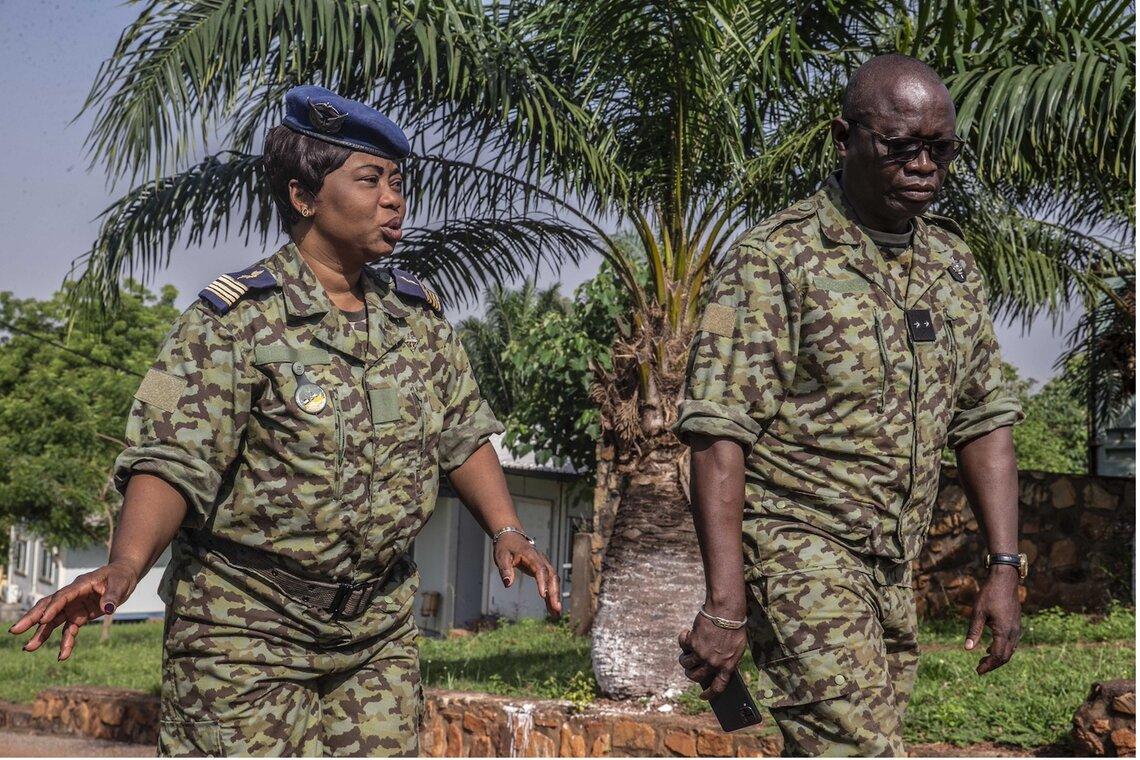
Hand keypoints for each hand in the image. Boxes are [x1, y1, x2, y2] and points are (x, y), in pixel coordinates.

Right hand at [8, 560, 138, 660]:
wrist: (124, 577)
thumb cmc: (121, 576)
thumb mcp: (121, 583)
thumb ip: (113, 595)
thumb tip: (107, 609)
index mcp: (81, 585)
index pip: (63, 597)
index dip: (53, 608)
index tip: (43, 620)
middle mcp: (73, 596)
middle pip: (49, 607)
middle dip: (32, 619)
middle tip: (15, 630)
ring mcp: (74, 607)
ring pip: (53, 621)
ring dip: (41, 634)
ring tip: (29, 648)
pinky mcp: (79, 616)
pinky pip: (69, 630)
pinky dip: (65, 642)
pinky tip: (62, 655)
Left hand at [493, 532, 561, 616]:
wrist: (511, 537)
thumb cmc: (505, 547)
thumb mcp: (501, 557)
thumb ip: (505, 569)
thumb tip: (508, 584)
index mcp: (531, 555)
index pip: (540, 569)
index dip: (542, 582)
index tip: (543, 596)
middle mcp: (542, 560)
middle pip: (552, 577)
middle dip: (554, 593)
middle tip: (556, 609)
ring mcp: (544, 565)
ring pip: (554, 581)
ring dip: (556, 597)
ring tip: (556, 614)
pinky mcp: (544, 570)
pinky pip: (550, 583)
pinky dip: (552, 596)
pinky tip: (552, 609)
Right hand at [678, 609, 747, 698]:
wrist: (726, 611)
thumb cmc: (734, 627)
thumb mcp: (737, 648)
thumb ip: (728, 660)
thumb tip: (720, 669)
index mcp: (727, 666)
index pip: (718, 687)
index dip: (709, 694)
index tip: (703, 696)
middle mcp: (713, 663)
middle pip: (695, 676)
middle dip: (690, 673)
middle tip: (690, 667)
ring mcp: (702, 653)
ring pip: (685, 663)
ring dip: (684, 658)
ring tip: (687, 649)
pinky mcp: (692, 642)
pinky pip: (682, 645)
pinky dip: (683, 639)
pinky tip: (687, 633)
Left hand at [965, 565, 1021, 673]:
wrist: (1005, 580)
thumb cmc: (989, 594)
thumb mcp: (978, 612)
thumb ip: (974, 631)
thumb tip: (967, 649)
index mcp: (1004, 631)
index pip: (997, 656)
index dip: (987, 665)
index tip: (977, 671)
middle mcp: (1013, 633)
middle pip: (1005, 657)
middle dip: (992, 664)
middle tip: (979, 668)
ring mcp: (1017, 629)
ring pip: (1010, 651)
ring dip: (998, 658)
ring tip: (983, 660)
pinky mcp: (1016, 624)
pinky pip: (1012, 643)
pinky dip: (1002, 649)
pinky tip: (990, 647)